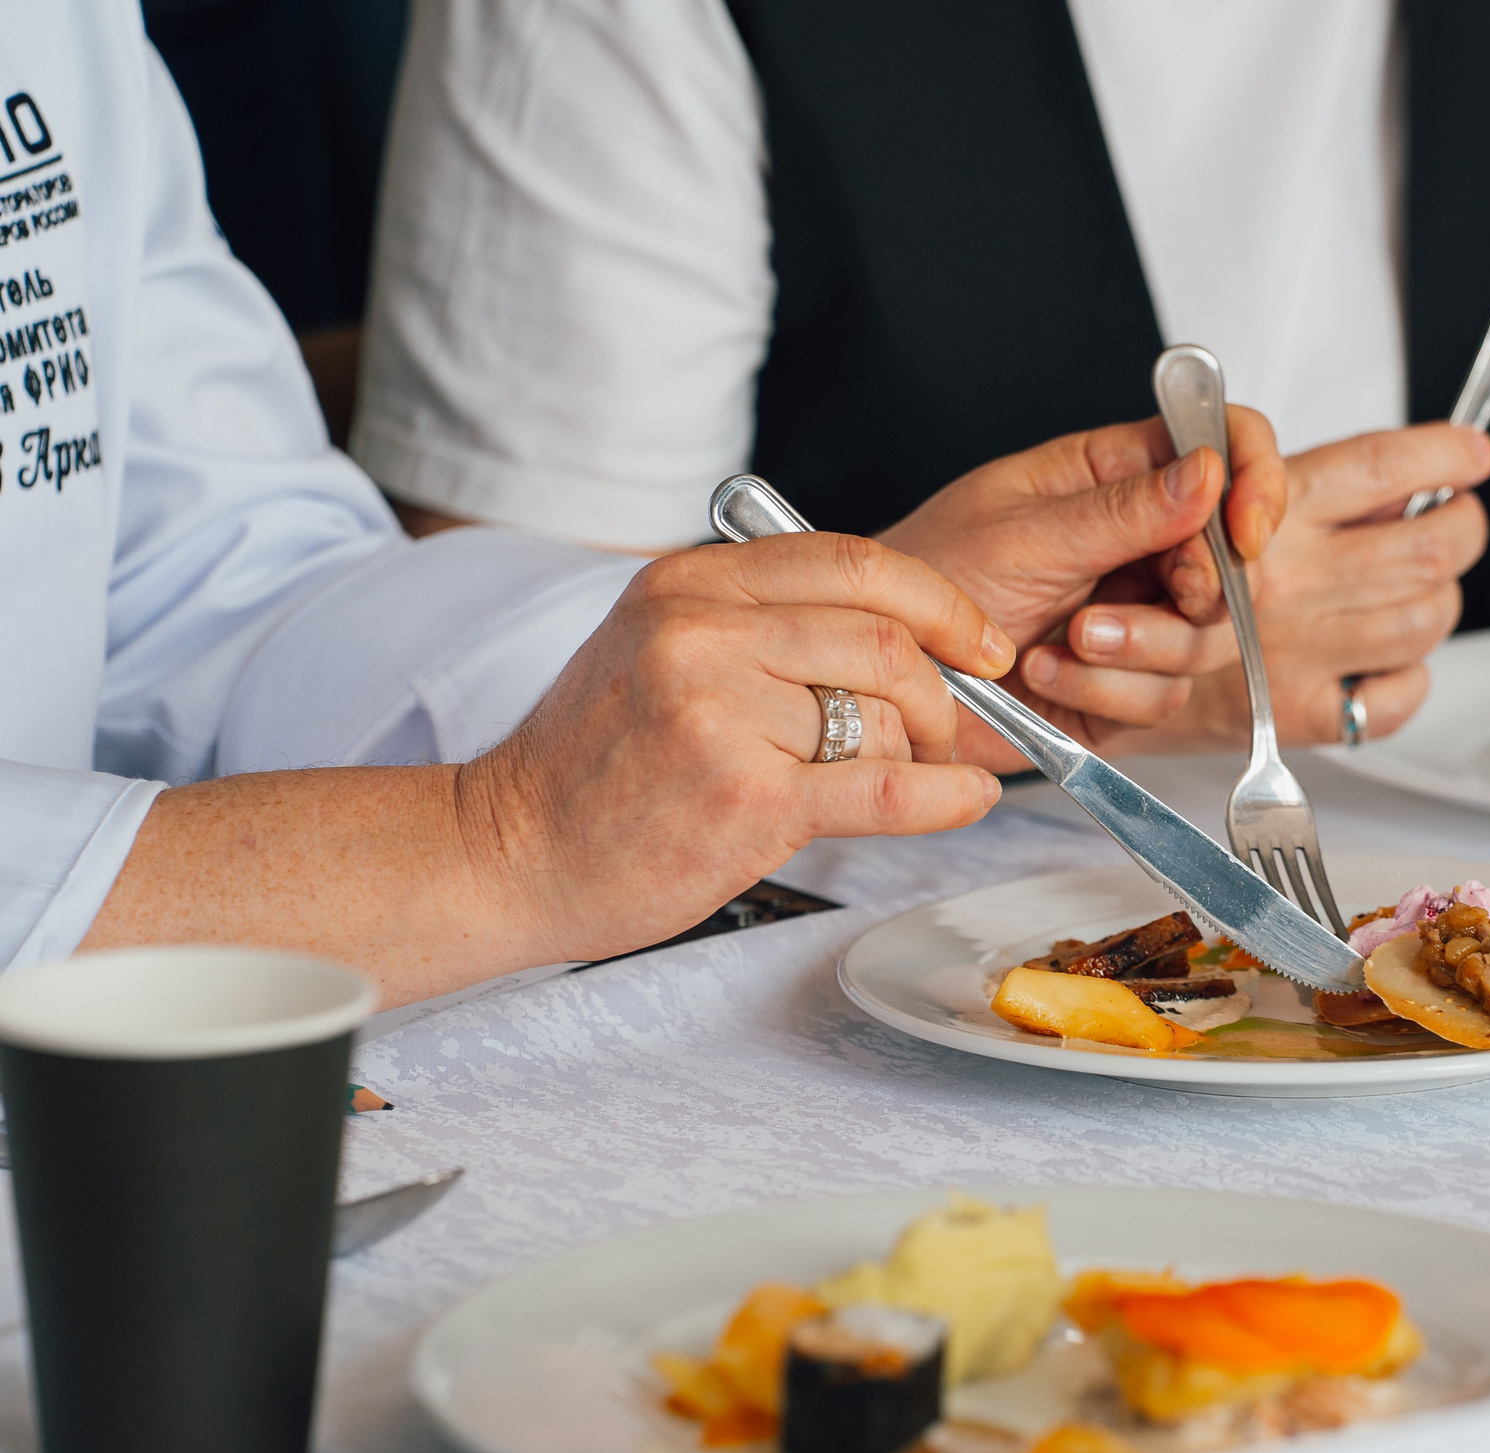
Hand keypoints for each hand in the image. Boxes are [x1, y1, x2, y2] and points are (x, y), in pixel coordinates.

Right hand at [459, 531, 1014, 963]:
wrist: (507, 852)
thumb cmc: (595, 768)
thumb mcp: (661, 651)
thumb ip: (761, 626)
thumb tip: (900, 636)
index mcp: (688, 584)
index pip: (853, 562)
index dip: (941, 602)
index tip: (981, 642)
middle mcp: (701, 632)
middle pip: (882, 637)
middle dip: (940, 690)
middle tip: (950, 730)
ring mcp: (720, 714)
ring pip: (883, 715)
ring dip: (921, 754)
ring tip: (907, 778)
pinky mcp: (744, 798)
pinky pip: (885, 788)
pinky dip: (945, 796)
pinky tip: (966, 798)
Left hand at [877, 411, 1284, 764]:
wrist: (882, 670)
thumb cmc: (925, 576)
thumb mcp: (1023, 533)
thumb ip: (1124, 510)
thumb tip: (1210, 469)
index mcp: (1117, 475)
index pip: (1225, 447)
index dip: (1257, 481)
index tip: (1247, 530)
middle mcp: (1140, 543)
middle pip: (1236, 563)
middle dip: (1195, 597)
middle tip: (1134, 605)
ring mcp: (1140, 616)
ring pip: (1208, 641)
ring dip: (1137, 651)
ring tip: (1065, 641)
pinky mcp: (1125, 687)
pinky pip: (1164, 698)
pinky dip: (1103, 694)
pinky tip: (1044, 676)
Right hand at [1075, 423, 1489, 748]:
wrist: (1027, 678)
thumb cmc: (1070, 585)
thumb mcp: (1141, 491)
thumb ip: (1223, 467)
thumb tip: (1291, 458)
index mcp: (1266, 523)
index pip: (1385, 469)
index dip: (1445, 451)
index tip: (1473, 449)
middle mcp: (1295, 590)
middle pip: (1431, 546)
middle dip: (1461, 521)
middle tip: (1460, 510)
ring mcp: (1305, 658)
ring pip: (1424, 616)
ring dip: (1437, 591)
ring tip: (1427, 574)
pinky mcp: (1300, 717)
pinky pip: (1393, 698)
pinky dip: (1407, 674)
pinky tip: (1390, 653)